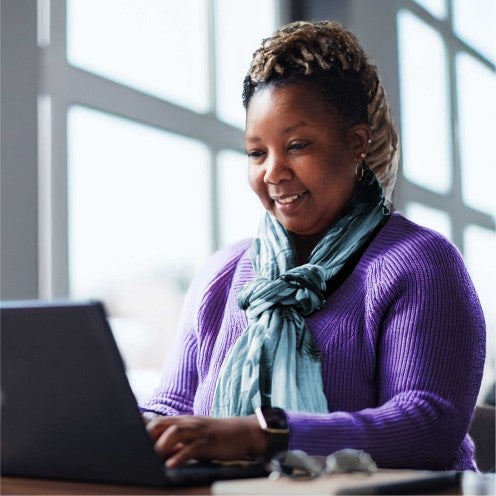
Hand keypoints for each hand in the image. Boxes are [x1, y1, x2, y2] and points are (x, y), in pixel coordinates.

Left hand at [146, 415, 266, 467]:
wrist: (243, 432)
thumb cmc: (217, 437)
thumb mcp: (195, 437)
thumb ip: (178, 442)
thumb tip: (159, 453)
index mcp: (183, 421)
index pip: (157, 422)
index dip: (143, 433)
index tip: (131, 444)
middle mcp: (188, 423)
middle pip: (161, 424)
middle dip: (147, 438)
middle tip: (138, 454)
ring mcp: (198, 431)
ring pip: (174, 433)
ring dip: (161, 446)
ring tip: (152, 460)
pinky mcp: (209, 441)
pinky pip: (192, 448)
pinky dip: (180, 456)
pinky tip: (171, 465)